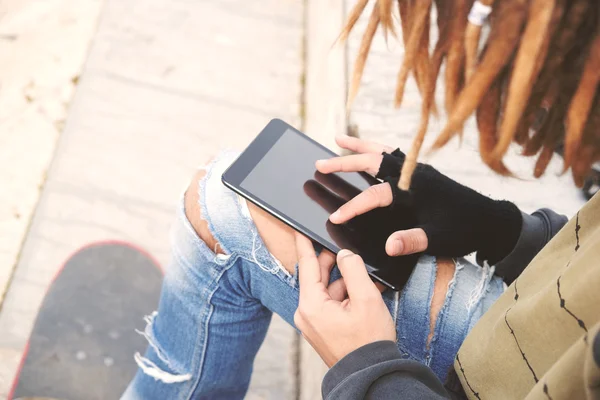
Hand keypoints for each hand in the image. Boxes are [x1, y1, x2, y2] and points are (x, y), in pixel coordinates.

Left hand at [294, 233, 395, 366]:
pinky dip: (344, 296)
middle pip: (317, 277)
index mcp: (311, 305)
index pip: (307, 265)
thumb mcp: (366, 299)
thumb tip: (344, 254)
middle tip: (348, 251)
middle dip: (334, 264)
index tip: (298, 228)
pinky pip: (329, 303)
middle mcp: (306, 313)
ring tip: (366, 280)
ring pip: (326, 290)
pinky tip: (362, 294)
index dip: (305, 243)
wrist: (370, 375)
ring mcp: (312, 322)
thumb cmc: (369, 342)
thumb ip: (353, 269)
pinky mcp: (321, 328)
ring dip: (344, 283)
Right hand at [317, 136, 521, 263]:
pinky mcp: (422, 171)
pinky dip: (378, 150)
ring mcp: (418, 169)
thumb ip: (413, 241)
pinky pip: (394, 155)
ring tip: (338, 140)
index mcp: (415, 190)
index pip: (375, 196)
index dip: (353, 207)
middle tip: (320, 163)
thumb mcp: (439, 240)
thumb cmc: (464, 229)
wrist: (490, 219)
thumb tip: (388, 246)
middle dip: (345, 162)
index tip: (335, 216)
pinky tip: (370, 151)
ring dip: (360, 146)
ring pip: (383, 152)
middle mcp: (414, 174)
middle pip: (373, 162)